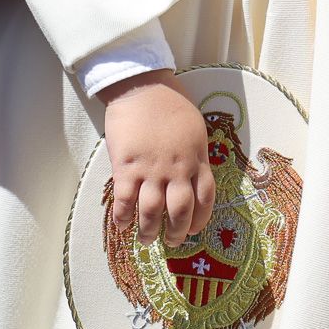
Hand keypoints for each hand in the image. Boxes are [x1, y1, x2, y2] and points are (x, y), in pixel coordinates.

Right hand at [101, 71, 214, 247]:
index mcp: (197, 159)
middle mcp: (177, 169)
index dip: (201, 219)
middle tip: (171, 241)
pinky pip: (125, 201)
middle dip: (177, 233)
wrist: (142, 87)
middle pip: (181, 212)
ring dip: (149, 232)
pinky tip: (123, 225)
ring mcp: (152, 170)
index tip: (195, 228)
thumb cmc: (170, 103)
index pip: (206, 198)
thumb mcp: (195, 129)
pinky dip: (123, 218)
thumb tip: (194, 173)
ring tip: (146, 240)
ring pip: (152, 213)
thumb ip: (195, 154)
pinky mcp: (127, 167)